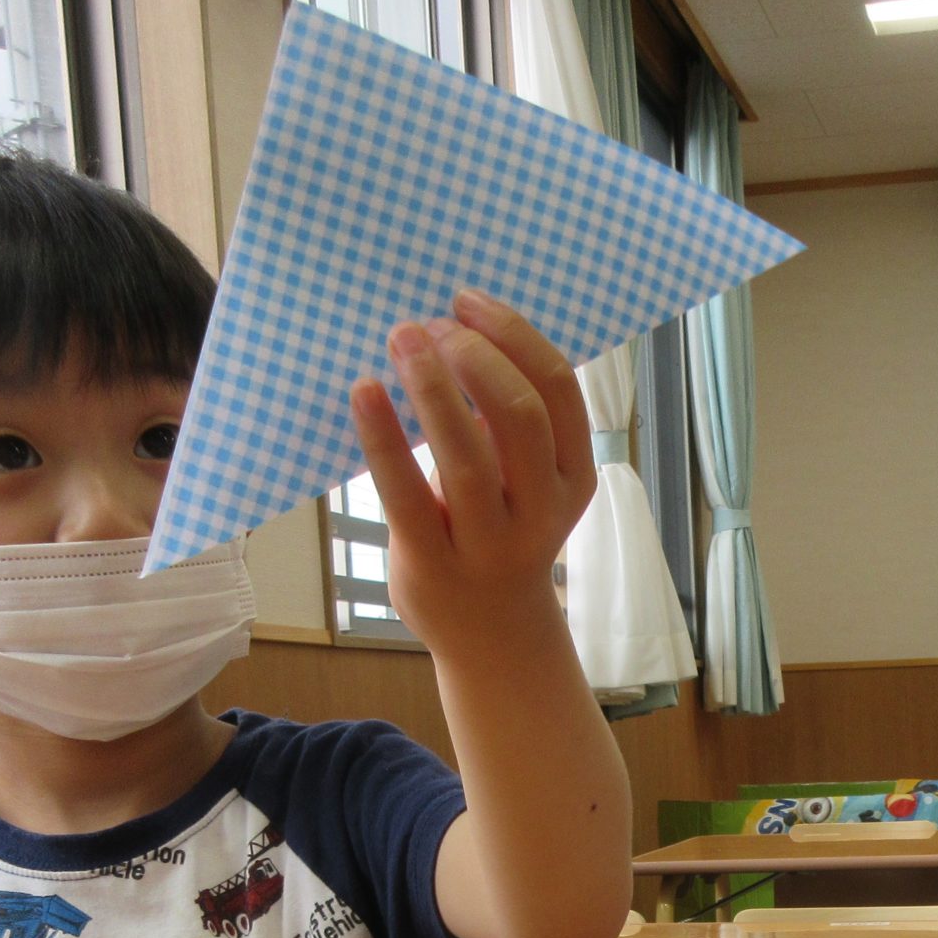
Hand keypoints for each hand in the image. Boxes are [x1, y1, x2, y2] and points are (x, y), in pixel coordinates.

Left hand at [350, 288, 595, 655]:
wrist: (492, 636)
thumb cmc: (501, 534)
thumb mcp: (530, 479)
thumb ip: (509, 419)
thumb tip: (456, 328)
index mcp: (574, 476)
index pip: (558, 389)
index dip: (513, 334)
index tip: (468, 302)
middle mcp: (540, 511)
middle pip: (520, 414)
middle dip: (473, 354)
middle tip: (430, 325)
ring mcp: (489, 543)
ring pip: (467, 454)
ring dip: (432, 383)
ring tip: (402, 337)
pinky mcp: (434, 563)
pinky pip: (406, 493)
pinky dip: (382, 436)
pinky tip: (363, 390)